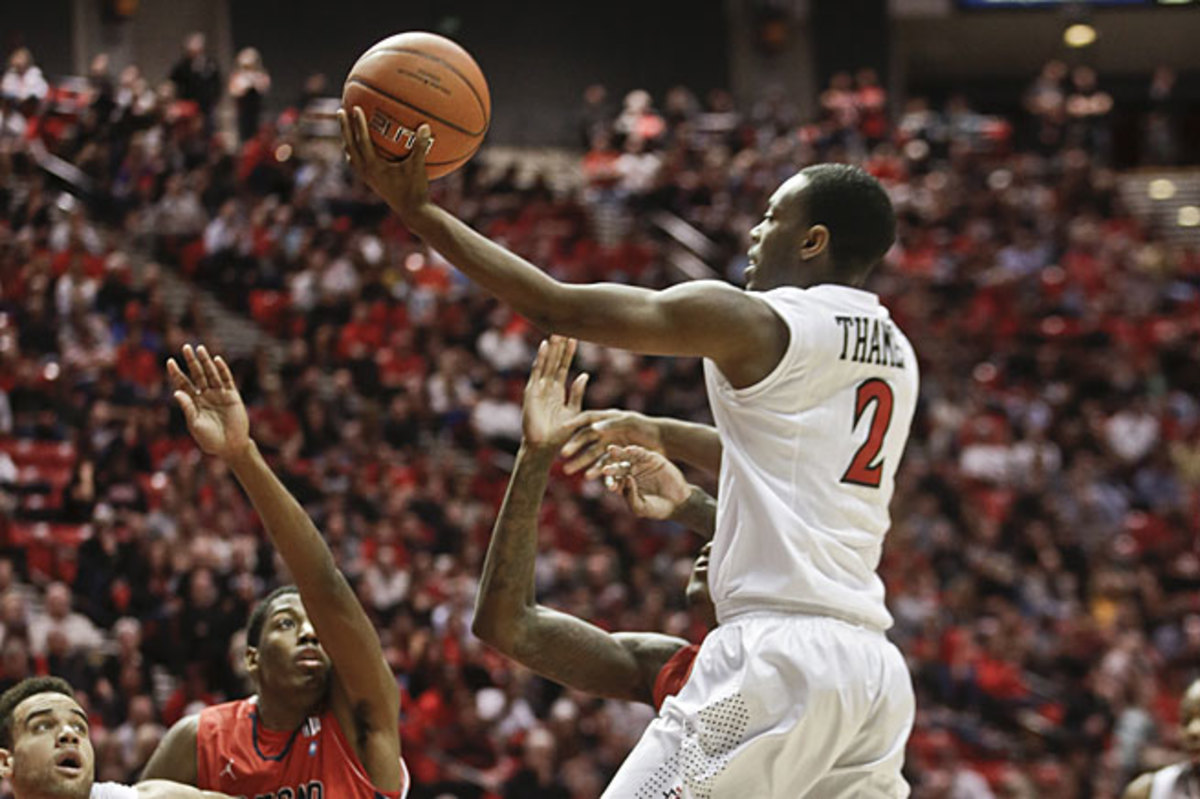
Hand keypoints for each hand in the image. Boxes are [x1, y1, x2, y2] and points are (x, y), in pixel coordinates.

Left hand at [168, 344, 250, 460]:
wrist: (230, 446)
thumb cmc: (210, 439)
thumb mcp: (195, 424)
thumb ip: (187, 408)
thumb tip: (176, 392)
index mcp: (194, 402)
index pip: (183, 384)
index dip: (177, 373)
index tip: (170, 362)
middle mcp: (205, 395)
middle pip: (197, 374)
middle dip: (191, 361)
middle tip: (186, 347)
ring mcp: (219, 394)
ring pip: (211, 374)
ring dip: (206, 362)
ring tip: (200, 349)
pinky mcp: (232, 396)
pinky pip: (226, 380)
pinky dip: (222, 370)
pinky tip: (217, 360)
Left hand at [338, 106, 433, 225]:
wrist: (411, 211)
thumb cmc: (415, 189)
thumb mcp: (418, 167)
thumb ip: (420, 146)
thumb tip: (425, 125)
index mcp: (374, 166)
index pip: (362, 141)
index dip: (358, 124)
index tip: (355, 108)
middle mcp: (366, 171)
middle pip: (350, 146)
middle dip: (344, 128)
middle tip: (340, 111)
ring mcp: (367, 177)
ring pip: (351, 155)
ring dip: (347, 139)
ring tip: (346, 127)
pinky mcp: (371, 181)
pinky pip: (357, 162)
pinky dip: (355, 151)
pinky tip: (360, 146)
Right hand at [522, 336, 588, 449]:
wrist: (544, 447)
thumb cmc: (560, 433)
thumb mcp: (574, 411)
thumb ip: (577, 393)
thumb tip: (584, 375)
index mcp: (557, 390)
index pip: (563, 366)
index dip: (568, 352)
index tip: (575, 337)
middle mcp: (547, 386)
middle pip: (554, 361)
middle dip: (559, 346)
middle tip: (565, 327)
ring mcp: (538, 388)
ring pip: (547, 363)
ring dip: (551, 348)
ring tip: (556, 332)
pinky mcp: (532, 392)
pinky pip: (537, 372)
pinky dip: (541, 359)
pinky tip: (545, 346)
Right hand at [561, 410, 662, 478]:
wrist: (663, 440)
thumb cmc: (646, 427)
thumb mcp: (630, 422)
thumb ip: (612, 424)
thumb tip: (593, 428)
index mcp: (607, 418)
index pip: (586, 419)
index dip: (573, 423)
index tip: (561, 429)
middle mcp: (606, 432)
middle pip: (586, 440)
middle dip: (574, 448)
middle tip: (562, 456)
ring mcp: (610, 446)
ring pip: (592, 455)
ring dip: (581, 462)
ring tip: (570, 470)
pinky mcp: (617, 458)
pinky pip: (605, 465)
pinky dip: (598, 471)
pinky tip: (590, 477)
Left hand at [601, 445, 689, 520]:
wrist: (678, 503)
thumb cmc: (657, 508)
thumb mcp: (642, 507)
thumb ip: (631, 496)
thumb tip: (627, 479)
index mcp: (625, 485)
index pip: (615, 483)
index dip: (612, 484)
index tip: (611, 487)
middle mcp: (630, 473)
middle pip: (618, 469)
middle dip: (611, 469)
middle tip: (605, 470)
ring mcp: (640, 465)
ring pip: (626, 458)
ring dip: (618, 453)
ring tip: (611, 450)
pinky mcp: (651, 458)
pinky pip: (641, 453)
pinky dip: (635, 450)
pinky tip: (629, 449)